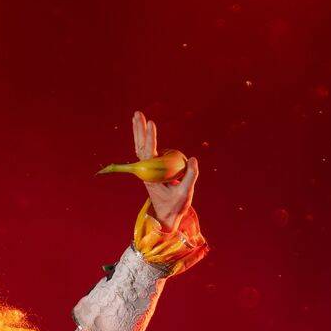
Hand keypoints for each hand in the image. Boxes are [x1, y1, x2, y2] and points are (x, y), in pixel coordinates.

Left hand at [132, 111, 198, 233]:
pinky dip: (144, 140)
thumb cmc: (176, 206)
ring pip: (141, 149)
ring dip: (139, 132)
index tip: (151, 123)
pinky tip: (144, 129)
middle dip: (140, 130)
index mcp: (152, 177)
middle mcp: (147, 172)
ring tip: (138, 116)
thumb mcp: (185, 194)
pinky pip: (146, 153)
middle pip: (141, 148)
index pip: (149, 154)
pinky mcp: (152, 170)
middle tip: (138, 113)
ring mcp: (148, 171)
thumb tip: (193, 160)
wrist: (167, 216)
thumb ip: (190, 177)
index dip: (150, 138)